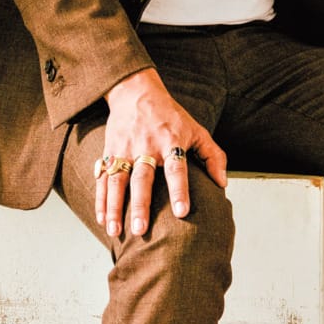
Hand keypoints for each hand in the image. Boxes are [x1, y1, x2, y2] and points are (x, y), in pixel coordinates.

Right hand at [98, 67, 227, 237]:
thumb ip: (212, 156)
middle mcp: (146, 146)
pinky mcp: (109, 151)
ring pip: (117, 181)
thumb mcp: (196, 130)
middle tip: (140, 229)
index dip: (179, 190)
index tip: (182, 213)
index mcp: (171, 141)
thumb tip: (222, 184)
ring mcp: (124, 149)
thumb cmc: (171, 116)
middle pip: (142, 178)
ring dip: (114, 207)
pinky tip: (101, 219)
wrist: (135, 91)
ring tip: (113, 231)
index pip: (176, 168)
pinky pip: (103, 178)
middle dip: (140, 204)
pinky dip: (100, 199)